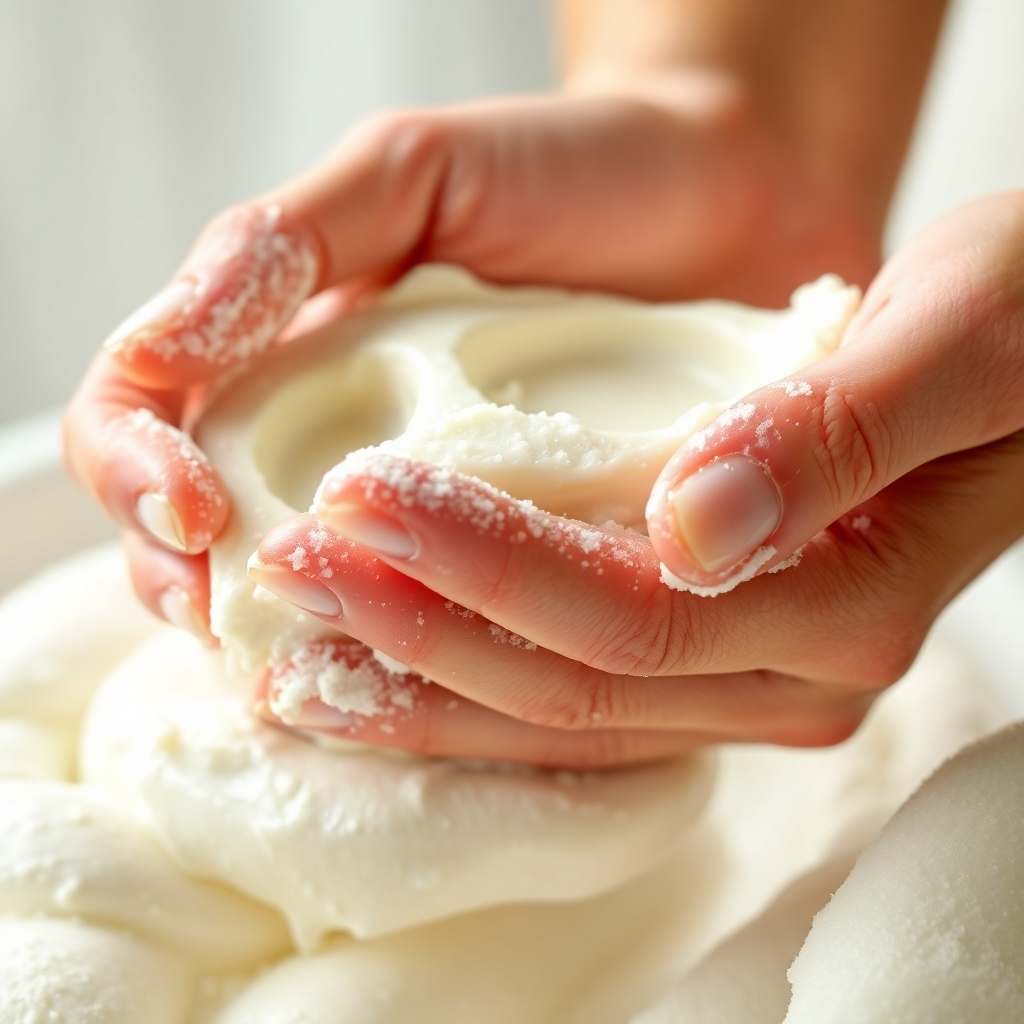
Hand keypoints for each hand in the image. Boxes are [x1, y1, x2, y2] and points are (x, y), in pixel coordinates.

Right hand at [63, 79, 877, 639]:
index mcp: (286, 358)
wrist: (721, 205)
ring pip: (320, 607)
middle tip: (228, 616)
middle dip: (195, 587)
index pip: (145, 428)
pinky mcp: (524, 566)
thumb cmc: (565, 175)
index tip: (194, 509)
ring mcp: (428, 514)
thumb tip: (154, 351)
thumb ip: (281, 246)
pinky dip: (428, 663)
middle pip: (206, 545)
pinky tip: (429, 680)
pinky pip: (456, 632)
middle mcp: (339, 450)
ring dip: (300, 644)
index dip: (136, 474)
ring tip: (313, 668)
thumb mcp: (409, 175)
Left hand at [249, 194, 1023, 766]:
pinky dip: (465, 678)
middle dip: (419, 629)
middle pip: (572, 683)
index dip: (488, 567)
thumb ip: (839, 432)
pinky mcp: (711, 651)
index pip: (633, 613)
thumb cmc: (1011, 319)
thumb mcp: (960, 336)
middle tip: (289, 567)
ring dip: (420, 671)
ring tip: (292, 630)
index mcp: (848, 602)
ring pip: (557, 711)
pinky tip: (373, 659)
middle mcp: (793, 668)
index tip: (363, 500)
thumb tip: (697, 523)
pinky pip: (570, 693)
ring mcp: (749, 673)